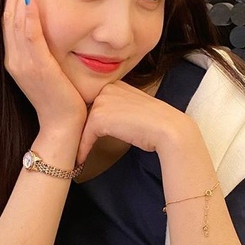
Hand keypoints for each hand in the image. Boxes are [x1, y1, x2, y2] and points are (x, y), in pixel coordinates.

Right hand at [2, 0, 86, 133]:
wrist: (63, 127)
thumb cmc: (61, 99)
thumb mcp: (48, 70)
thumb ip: (43, 50)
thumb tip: (47, 30)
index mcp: (14, 59)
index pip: (8, 21)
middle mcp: (13, 59)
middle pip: (7, 15)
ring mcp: (22, 63)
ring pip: (15, 20)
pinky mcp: (36, 67)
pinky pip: (29, 34)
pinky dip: (28, 12)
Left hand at [77, 81, 196, 164]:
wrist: (168, 129)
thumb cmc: (157, 123)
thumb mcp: (136, 107)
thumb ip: (121, 107)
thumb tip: (108, 119)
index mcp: (117, 84)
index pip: (97, 102)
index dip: (92, 118)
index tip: (84, 132)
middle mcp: (107, 88)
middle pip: (87, 111)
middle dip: (82, 128)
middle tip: (75, 144)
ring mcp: (102, 101)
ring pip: (83, 124)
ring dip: (80, 140)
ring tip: (77, 152)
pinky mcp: (98, 117)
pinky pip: (84, 136)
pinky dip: (82, 149)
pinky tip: (80, 160)